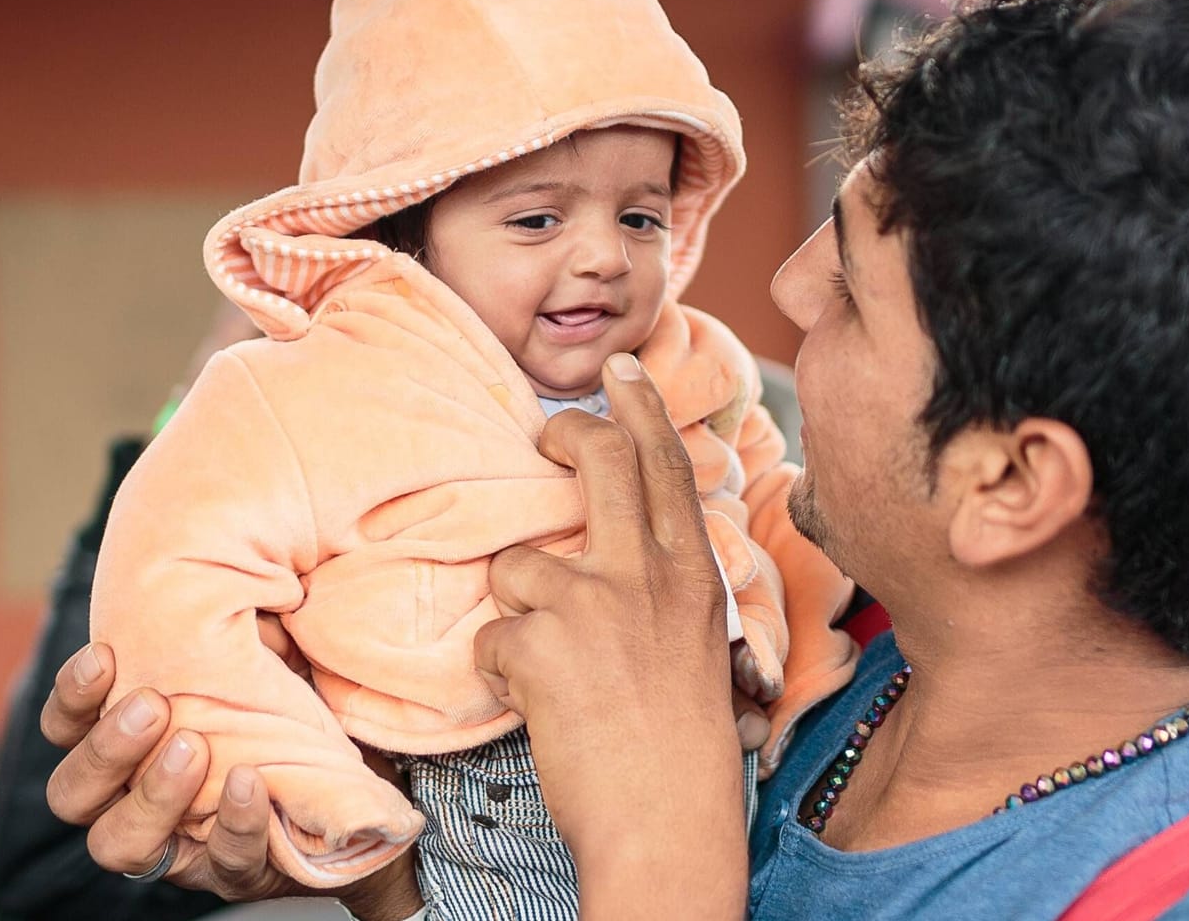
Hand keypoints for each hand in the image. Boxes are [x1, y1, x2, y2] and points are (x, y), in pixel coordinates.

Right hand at [39, 643, 422, 917]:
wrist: (365, 783)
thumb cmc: (294, 705)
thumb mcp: (261, 658)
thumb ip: (229, 627)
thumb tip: (232, 566)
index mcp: (129, 746)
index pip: (66, 730)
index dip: (73, 698)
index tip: (105, 655)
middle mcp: (136, 801)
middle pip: (72, 794)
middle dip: (105, 749)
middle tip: (152, 704)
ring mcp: (181, 846)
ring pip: (120, 844)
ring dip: (151, 793)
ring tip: (193, 746)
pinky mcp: (236, 871)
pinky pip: (223, 861)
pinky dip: (236, 824)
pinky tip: (253, 784)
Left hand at [478, 352, 747, 916]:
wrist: (667, 819)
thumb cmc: (683, 746)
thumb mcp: (697, 645)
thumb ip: (663, 588)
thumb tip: (629, 550)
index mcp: (690, 575)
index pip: (667, 465)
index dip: (641, 407)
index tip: (621, 369)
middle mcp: (647, 574)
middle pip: (601, 460)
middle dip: (566, 434)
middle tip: (545, 436)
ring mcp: (594, 603)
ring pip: (519, 563)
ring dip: (517, 610)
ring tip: (548, 665)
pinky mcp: (541, 644)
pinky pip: (491, 636)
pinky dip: (500, 671)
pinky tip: (537, 704)